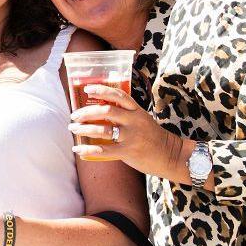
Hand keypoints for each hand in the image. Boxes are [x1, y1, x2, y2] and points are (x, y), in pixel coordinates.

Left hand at [69, 83, 186, 178]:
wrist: (171, 155)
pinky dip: (89, 150)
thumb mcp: (142, 120)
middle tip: (74, 116)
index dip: (102, 90)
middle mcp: (134, 121)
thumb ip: (126, 115)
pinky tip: (78, 150)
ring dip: (84, 129)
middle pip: (107, 110)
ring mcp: (131, 136)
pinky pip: (105, 150)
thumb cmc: (152, 137)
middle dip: (87, 112)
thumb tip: (101, 111)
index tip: (87, 89)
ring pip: (103, 129)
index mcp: (136, 111)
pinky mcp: (129, 152)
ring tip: (73, 129)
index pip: (118, 95)